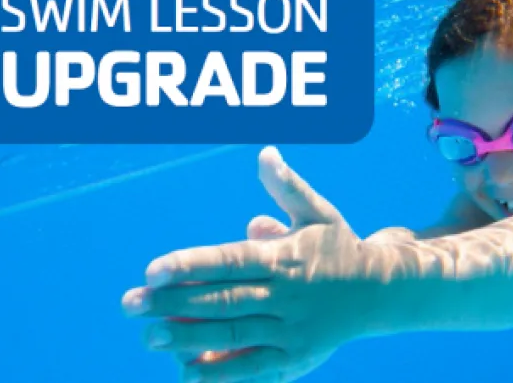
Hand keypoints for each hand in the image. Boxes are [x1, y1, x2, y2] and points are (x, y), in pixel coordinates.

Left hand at [121, 146, 377, 382]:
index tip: (153, 270)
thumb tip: (265, 152)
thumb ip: (287, 187)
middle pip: (223, 299)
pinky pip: (255, 369)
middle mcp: (287, 295)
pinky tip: (187, 374)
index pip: (231, 260)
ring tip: (149, 337)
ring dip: (189, 339)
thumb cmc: (339, 247)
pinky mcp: (298, 358)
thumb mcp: (318, 212)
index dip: (191, 265)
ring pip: (234, 336)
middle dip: (173, 303)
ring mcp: (292, 330)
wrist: (381, 291)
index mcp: (285, 257)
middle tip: (130, 304)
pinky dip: (223, 375)